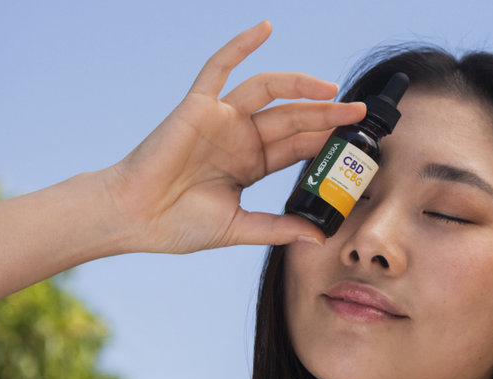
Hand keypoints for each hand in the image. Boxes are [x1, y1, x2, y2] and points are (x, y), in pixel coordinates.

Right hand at [101, 21, 364, 253]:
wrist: (133, 217)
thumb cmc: (177, 225)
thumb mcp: (238, 228)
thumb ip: (278, 228)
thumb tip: (318, 236)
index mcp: (251, 164)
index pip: (298, 147)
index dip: (328, 143)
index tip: (359, 145)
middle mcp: (241, 137)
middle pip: (293, 118)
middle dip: (327, 115)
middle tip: (359, 114)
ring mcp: (222, 119)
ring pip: (269, 92)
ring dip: (301, 86)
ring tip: (332, 89)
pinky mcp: (199, 106)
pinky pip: (220, 67)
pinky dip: (241, 45)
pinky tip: (265, 28)